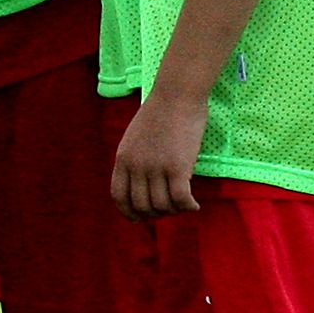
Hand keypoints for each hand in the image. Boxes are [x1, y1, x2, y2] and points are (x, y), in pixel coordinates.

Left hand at [110, 88, 206, 221]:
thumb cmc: (161, 112)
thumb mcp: (135, 137)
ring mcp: (156, 167)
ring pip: (162, 206)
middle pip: (142, 205)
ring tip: (183, 206)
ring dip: (173, 211)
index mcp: (123, 158)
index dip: (128, 212)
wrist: (177, 94)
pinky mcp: (178, 166)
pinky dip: (188, 207)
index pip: (119, 196)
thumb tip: (142, 184)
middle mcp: (136, 166)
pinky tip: (194, 206)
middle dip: (156, 214)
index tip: (140, 218)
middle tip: (169, 210)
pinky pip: (180, 199)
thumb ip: (134, 159)